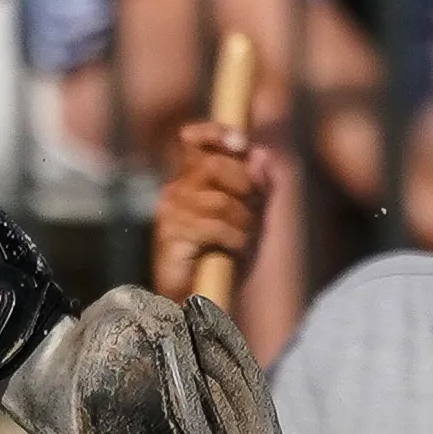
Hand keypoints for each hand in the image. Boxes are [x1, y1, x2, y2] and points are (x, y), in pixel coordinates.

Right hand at [150, 119, 273, 297]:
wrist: (202, 301)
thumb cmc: (226, 257)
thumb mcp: (251, 216)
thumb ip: (259, 186)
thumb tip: (261, 154)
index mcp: (192, 179)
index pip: (192, 138)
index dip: (216, 132)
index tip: (241, 143)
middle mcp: (176, 190)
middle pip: (213, 164)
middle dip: (245, 186)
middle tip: (254, 213)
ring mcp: (171, 214)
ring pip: (219, 199)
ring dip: (244, 221)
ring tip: (245, 240)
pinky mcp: (171, 238)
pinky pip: (213, 227)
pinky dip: (235, 239)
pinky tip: (236, 251)